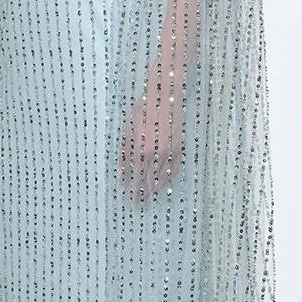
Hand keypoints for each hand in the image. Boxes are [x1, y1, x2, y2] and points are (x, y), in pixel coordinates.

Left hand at [118, 79, 183, 203]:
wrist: (165, 97)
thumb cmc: (143, 111)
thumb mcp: (127, 130)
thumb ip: (124, 154)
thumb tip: (122, 174)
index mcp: (138, 150)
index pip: (133, 177)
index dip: (130, 189)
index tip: (127, 197)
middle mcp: (154, 154)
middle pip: (146, 182)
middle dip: (141, 195)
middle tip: (137, 205)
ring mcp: (168, 153)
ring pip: (160, 179)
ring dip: (154, 190)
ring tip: (148, 198)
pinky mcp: (179, 150)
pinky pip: (173, 171)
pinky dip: (167, 180)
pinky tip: (162, 186)